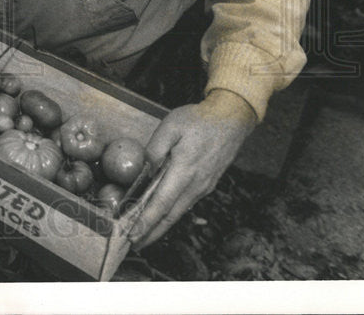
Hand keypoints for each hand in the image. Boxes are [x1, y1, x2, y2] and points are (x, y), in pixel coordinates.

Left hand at [129, 89, 256, 247]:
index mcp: (184, 170)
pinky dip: (171, 213)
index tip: (132, 234)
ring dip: (160, 225)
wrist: (231, 119)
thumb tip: (143, 168)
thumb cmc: (198, 120)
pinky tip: (161, 215)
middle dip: (151, 232)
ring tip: (143, 234)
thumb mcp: (171, 126)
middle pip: (170, 215)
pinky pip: (186, 203)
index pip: (162, 203)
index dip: (146, 221)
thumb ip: (155, 148)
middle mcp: (195, 184)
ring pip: (179, 211)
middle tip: (132, 244)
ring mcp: (203, 186)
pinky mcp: (207, 184)